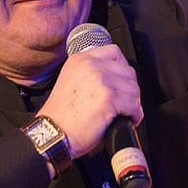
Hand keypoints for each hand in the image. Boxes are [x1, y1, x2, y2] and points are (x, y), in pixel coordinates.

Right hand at [38, 44, 142, 158]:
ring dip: (133, 104)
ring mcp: (101, 80)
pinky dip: (135, 115)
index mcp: (81, 59)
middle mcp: (91, 65)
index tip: (122, 82)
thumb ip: (91, 73)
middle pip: (128, 72)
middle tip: (124, 102)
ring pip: (134, 89)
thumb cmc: (60, 116)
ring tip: (125, 113)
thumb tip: (116, 77)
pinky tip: (127, 120)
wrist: (52, 134)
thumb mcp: (71, 81)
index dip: (123, 69)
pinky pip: (134, 105)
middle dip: (129, 89)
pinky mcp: (109, 98)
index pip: (114, 53)